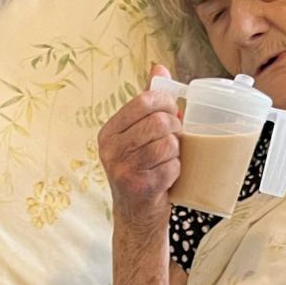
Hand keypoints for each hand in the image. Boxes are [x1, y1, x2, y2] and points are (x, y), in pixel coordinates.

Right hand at [97, 63, 181, 224]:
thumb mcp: (138, 137)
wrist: (136, 218)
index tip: (172, 113)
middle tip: (174, 140)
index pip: (143, 101)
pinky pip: (172, 166)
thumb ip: (147, 103)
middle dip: (175, 129)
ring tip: (169, 160)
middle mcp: (110, 149)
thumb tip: (158, 66)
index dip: (167, 104)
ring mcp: (123, 169)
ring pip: (168, 144)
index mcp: (108, 132)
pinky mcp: (140, 187)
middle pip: (160, 122)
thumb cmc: (142, 171)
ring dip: (177, 152)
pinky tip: (168, 177)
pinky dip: (176, 170)